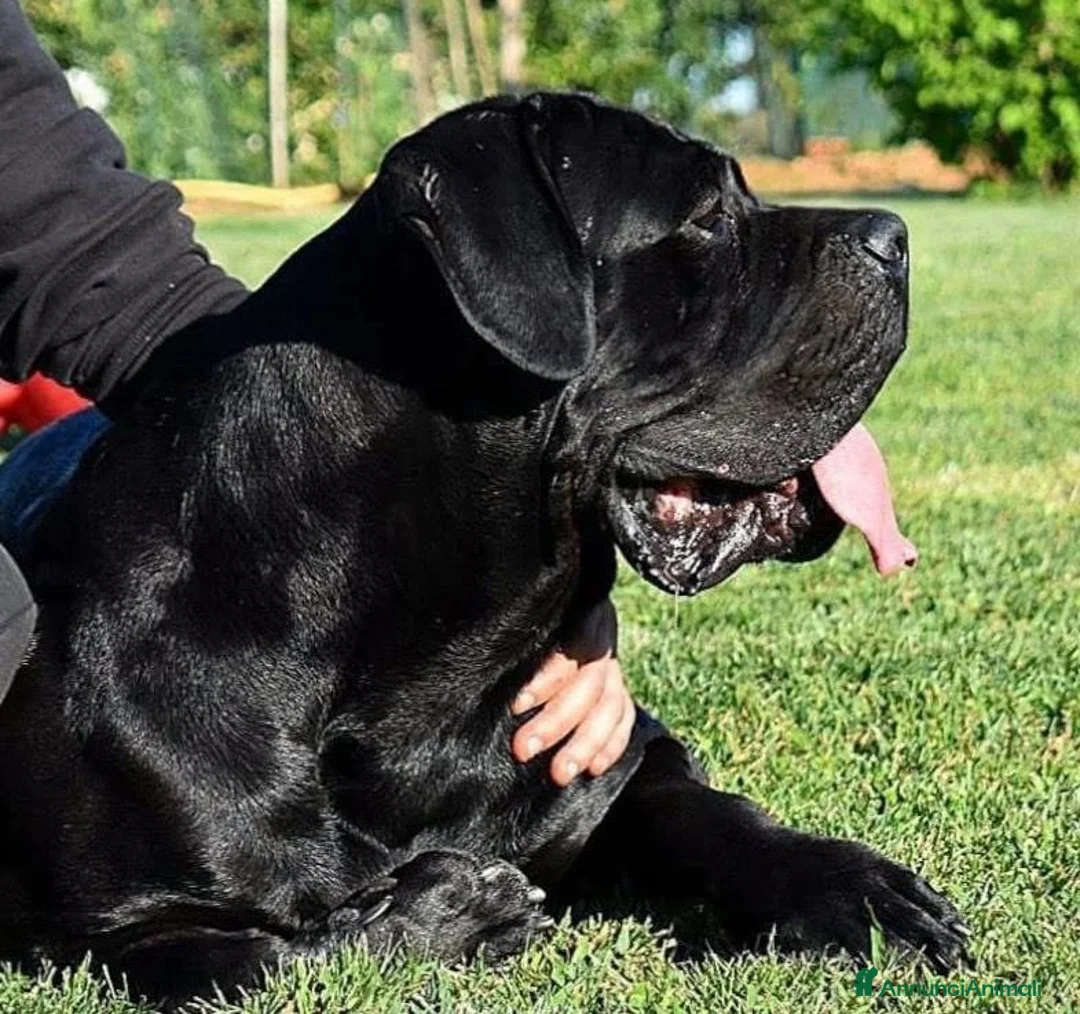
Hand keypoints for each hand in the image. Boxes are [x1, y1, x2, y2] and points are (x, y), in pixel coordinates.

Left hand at [510, 600, 634, 785]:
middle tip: (524, 750)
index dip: (547, 680)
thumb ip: (512, 640)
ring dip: (586, 744)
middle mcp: (603, 637)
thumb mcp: (521, 616)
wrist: (563, 603)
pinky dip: (612, 745)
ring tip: (560, 774)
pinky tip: (594, 768)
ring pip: (610, 707)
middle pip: (589, 685)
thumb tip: (480, 668)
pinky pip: (624, 717)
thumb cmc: (524, 617)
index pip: (574, 648)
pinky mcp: (619, 688)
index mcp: (579, 614)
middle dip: (556, 723)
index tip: (517, 705)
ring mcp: (614, 665)